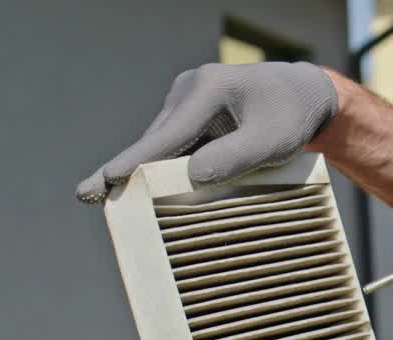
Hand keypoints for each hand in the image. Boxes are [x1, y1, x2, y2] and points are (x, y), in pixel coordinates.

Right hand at [76, 62, 337, 202]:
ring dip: (142, 171)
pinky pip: (176, 145)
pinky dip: (163, 167)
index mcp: (207, 90)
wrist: (305, 95)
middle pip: (157, 141)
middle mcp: (190, 91)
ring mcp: (189, 102)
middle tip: (86, 194)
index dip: (138, 161)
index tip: (111, 178)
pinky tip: (140, 188)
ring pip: (164, 145)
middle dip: (125, 169)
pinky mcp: (194, 116)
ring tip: (103, 196)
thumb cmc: (292, 117)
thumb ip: (235, 157)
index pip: (167, 134)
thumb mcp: (272, 141)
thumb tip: (191, 176)